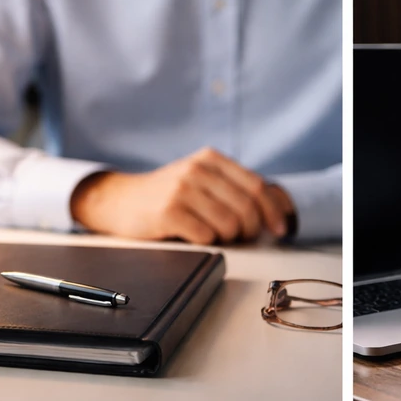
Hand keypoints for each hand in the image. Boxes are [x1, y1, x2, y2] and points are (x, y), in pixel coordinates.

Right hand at [70, 148, 293, 243]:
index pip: (257, 186)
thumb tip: (277, 209)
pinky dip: (206, 242)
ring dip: (227, 238)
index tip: (281, 228)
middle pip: (247, 208)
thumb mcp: (201, 178)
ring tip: (212, 233)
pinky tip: (192, 234)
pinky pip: (207, 237)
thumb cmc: (169, 194)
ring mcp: (182, 189)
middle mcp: (197, 169)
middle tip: (242, 237)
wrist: (120, 200)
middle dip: (251, 229)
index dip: (274, 210)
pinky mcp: (168, 212)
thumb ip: (234, 187)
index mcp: (211, 159)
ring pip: (230, 225)